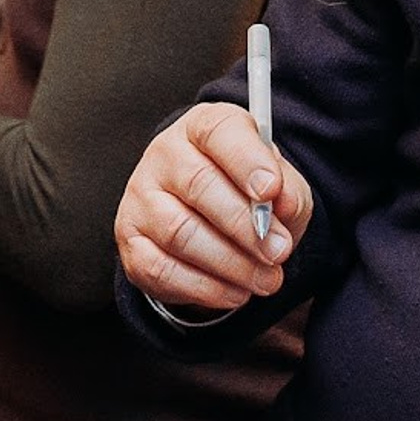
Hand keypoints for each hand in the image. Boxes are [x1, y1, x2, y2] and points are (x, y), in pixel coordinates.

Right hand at [114, 104, 311, 314]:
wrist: (208, 221)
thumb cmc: (245, 194)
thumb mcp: (278, 185)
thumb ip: (287, 191)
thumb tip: (282, 204)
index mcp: (202, 128)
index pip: (218, 132)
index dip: (246, 160)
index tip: (271, 191)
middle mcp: (164, 155)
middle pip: (198, 185)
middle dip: (245, 225)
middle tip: (279, 252)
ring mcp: (141, 197)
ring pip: (180, 232)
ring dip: (231, 263)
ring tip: (267, 280)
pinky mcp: (131, 240)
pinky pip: (162, 269)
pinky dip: (206, 288)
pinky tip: (235, 292)